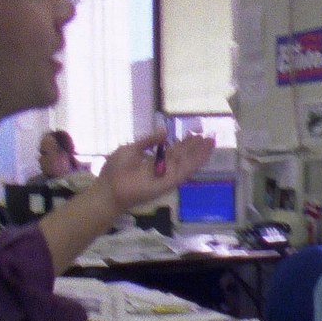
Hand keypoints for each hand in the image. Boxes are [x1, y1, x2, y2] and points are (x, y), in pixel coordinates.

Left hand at [96, 132, 214, 214]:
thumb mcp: (131, 149)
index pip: (172, 150)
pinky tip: (205, 154)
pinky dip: (196, 162)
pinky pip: (185, 171)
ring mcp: (168, 175)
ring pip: (188, 162)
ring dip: (200, 152)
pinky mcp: (170, 182)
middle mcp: (163, 168)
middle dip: (195, 146)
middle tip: (207, 136)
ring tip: (211, 141)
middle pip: (183, 155)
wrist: (110, 188)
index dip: (183, 142)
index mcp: (153, 161)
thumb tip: (164, 132)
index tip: (193, 133)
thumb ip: (148, 141)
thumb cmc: (116, 170)